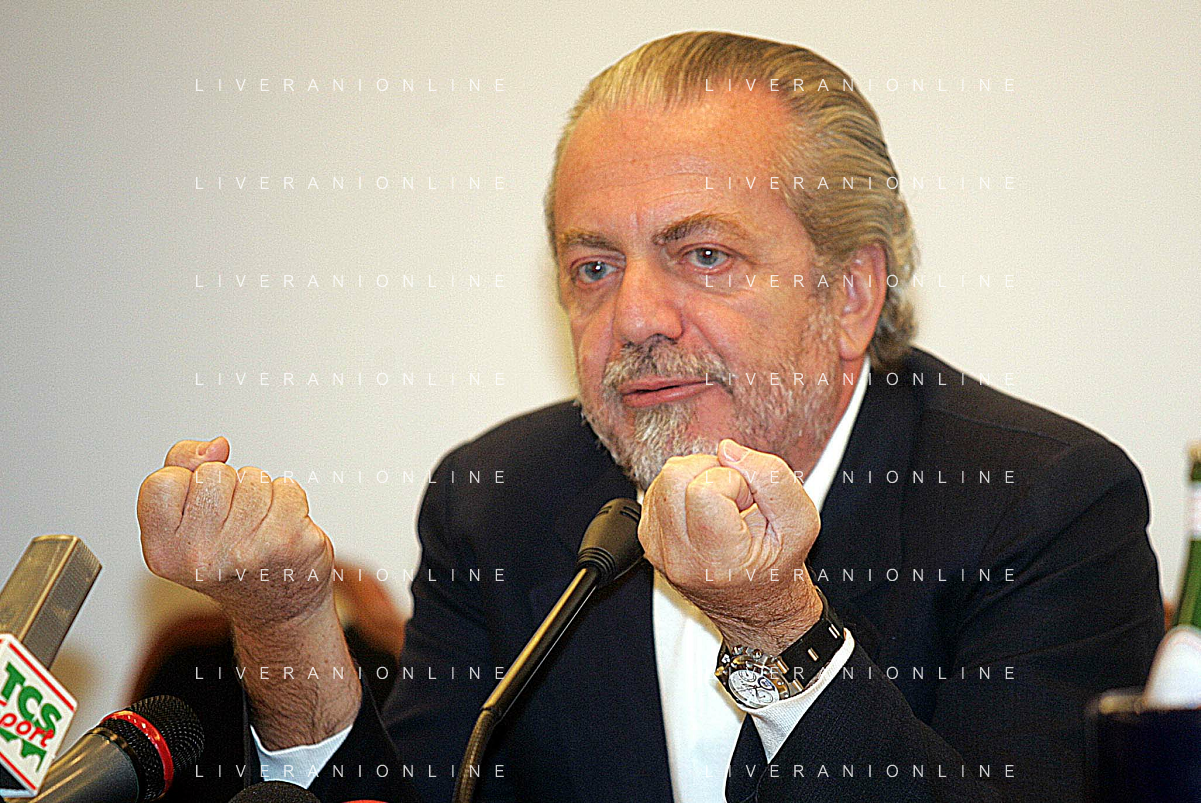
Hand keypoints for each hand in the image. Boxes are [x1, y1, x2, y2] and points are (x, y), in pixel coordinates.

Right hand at [137, 436, 359, 748]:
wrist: (276, 606)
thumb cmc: (227, 556)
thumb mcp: (183, 519)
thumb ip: (182, 467)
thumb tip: (217, 446)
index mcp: (163, 552)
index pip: (163, 480)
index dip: (185, 484)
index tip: (197, 511)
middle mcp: (201, 558)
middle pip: (213, 474)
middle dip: (227, 487)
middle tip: (232, 523)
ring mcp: (248, 552)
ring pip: (253, 477)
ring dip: (259, 494)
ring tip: (257, 526)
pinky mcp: (290, 543)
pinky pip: (287, 487)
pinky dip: (289, 500)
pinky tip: (282, 528)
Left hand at [638, 437, 822, 653]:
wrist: (756, 605)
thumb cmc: (777, 566)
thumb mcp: (801, 522)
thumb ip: (772, 478)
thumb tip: (728, 450)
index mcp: (719, 559)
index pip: (705, 488)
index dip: (734, 481)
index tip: (748, 503)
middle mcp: (680, 557)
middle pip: (675, 476)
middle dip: (711, 471)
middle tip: (734, 497)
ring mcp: (659, 550)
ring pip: (663, 478)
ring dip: (696, 478)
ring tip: (721, 504)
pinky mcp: (649, 539)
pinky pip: (657, 491)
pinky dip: (683, 490)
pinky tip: (705, 509)